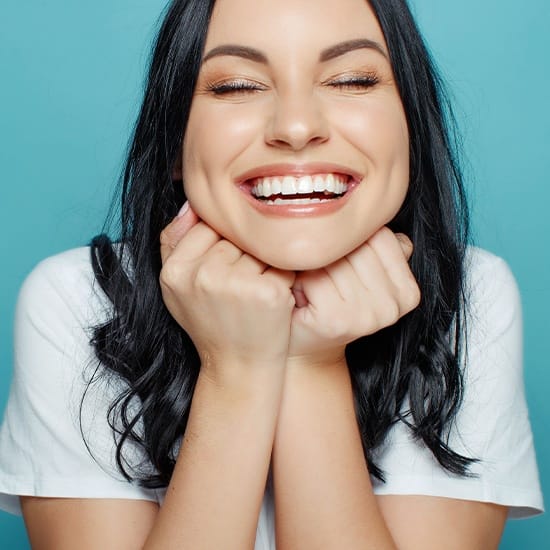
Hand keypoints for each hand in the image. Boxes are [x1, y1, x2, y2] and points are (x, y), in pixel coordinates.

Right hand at [159, 203, 295, 380]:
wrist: (237, 367)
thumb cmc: (210, 323)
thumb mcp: (176, 286)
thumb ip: (174, 242)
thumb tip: (191, 202)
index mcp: (176, 271)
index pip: (207, 225)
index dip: (221, 245)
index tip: (224, 269)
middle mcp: (203, 275)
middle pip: (235, 235)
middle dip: (242, 254)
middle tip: (239, 287)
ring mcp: (237, 284)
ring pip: (259, 246)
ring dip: (263, 264)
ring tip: (253, 292)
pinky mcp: (268, 293)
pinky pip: (282, 263)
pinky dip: (283, 277)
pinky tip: (271, 298)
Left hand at [288, 227, 420, 364]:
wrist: (305, 346)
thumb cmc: (327, 302)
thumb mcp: (360, 273)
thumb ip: (378, 246)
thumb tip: (384, 210)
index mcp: (408, 291)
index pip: (379, 236)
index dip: (349, 241)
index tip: (338, 260)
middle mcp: (395, 305)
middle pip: (356, 246)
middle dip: (329, 252)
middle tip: (317, 272)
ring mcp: (369, 315)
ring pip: (334, 259)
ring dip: (312, 266)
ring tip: (309, 283)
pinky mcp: (339, 320)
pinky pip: (315, 276)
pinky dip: (300, 280)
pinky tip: (301, 294)